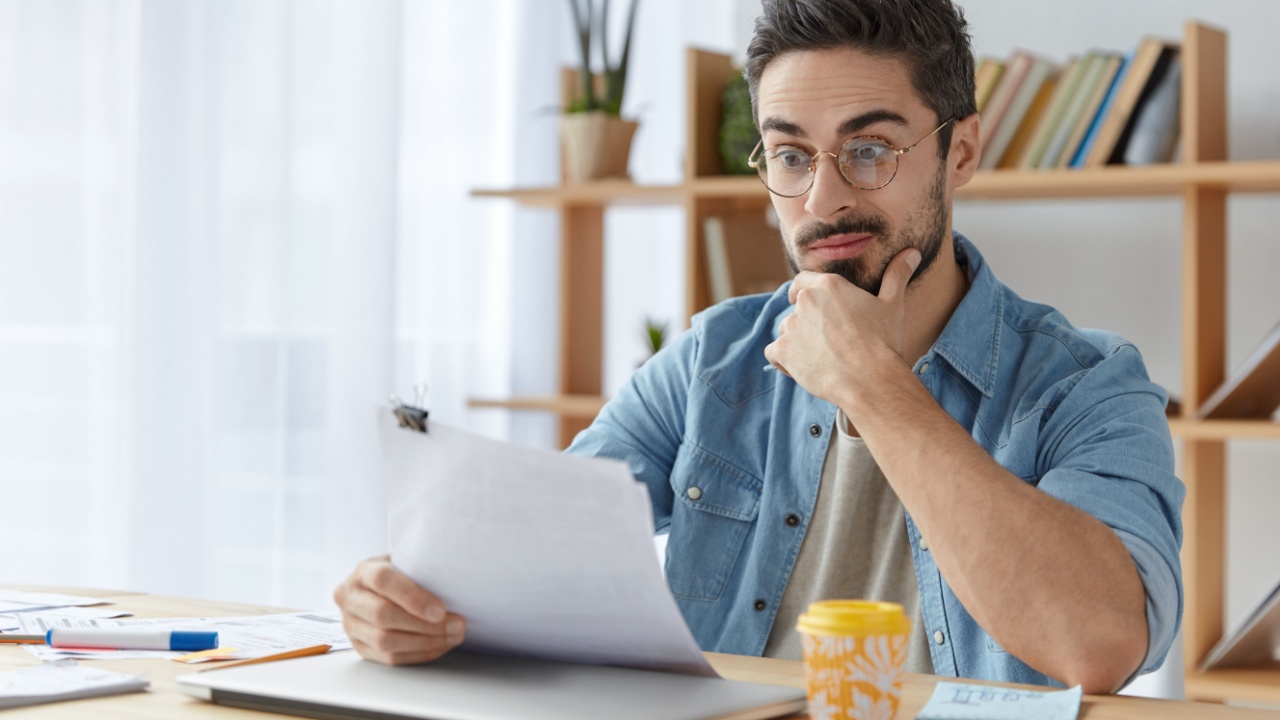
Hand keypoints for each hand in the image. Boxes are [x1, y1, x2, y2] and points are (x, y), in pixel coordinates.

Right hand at [334, 555, 466, 664]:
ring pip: (385, 641)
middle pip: (382, 616)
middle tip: (456, 625)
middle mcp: (350, 598)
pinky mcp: (359, 647)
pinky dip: (418, 654)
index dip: (412, 597)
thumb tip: (454, 586)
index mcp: (363, 571)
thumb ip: (422, 569)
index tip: (441, 610)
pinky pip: (389, 658)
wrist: (379, 588)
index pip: (383, 581)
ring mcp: (351, 625)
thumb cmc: (402, 573)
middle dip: (425, 625)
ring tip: (452, 637)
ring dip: (425, 643)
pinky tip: (439, 646)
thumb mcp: (408, 561)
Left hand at [764, 247, 920, 407]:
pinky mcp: (782, 350)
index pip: (802, 281)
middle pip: (796, 310)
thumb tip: (912, 253)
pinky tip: (804, 369)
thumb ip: (896, 276)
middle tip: (827, 342)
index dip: (803, 291)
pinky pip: (773, 353)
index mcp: (828, 286)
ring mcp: (791, 326)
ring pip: (786, 332)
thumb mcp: (892, 305)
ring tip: (822, 358)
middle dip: (807, 324)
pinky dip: (784, 361)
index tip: (808, 303)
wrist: (870, 380)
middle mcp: (805, 301)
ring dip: (797, 343)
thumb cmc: (883, 342)